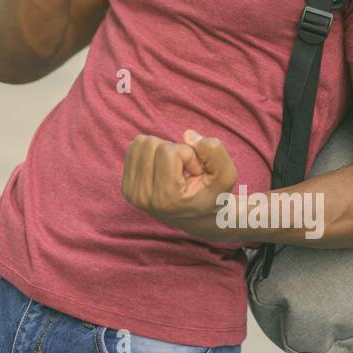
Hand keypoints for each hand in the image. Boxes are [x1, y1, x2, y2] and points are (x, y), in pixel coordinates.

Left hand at [121, 128, 238, 231]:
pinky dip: (151, 152)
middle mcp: (144, 198)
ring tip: (174, 170)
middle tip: (184, 171)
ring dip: (162, 150)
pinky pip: (134, 148)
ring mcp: (132, 193)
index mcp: (166, 198)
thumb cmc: (213, 195)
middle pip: (151, 144)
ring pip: (141, 142)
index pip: (168, 151)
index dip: (188, 154)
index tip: (195, 173)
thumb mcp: (226, 175)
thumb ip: (214, 151)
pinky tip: (162, 170)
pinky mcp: (126, 187)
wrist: (200, 218)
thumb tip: (186, 134)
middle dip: (173, 150)